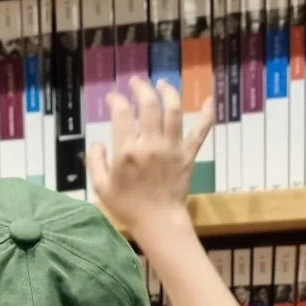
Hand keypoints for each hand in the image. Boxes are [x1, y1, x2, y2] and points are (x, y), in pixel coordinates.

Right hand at [87, 76, 213, 243]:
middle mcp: (150, 144)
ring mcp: (171, 147)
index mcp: (127, 151)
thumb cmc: (128, 206)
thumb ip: (95, 161)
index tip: (113, 98)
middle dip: (141, 88)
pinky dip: (207, 114)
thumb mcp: (101, 187)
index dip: (116, 100)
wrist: (158, 222)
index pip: (121, 113)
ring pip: (172, 110)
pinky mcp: (187, 154)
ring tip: (162, 84)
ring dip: (168, 92)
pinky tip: (210, 99)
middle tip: (136, 83)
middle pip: (148, 104)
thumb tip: (97, 142)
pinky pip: (200, 131)